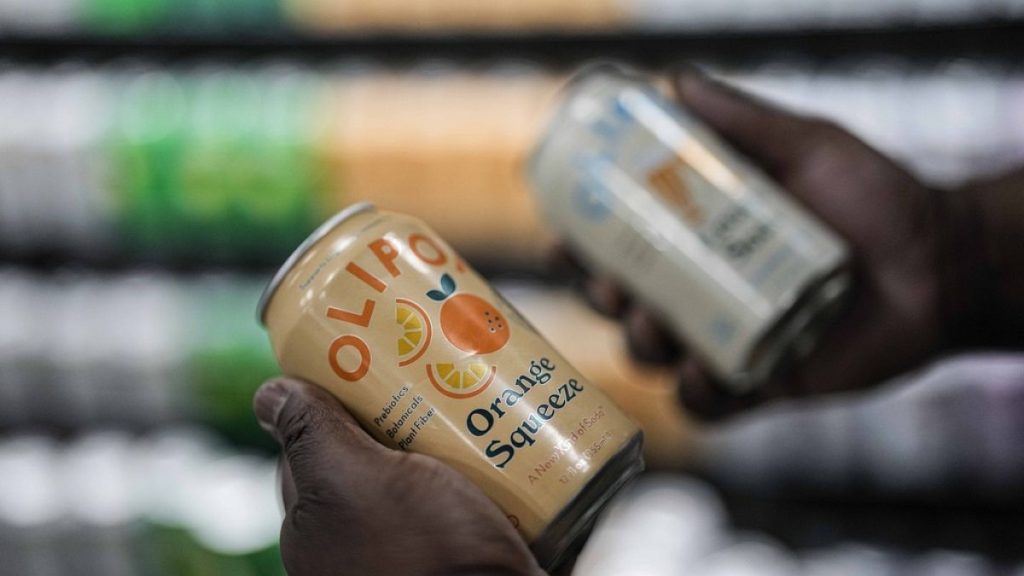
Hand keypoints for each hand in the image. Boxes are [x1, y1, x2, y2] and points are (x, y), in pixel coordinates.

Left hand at [253, 378, 545, 575]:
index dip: (342, 397)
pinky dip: (488, 469)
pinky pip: (471, 497)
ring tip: (480, 404)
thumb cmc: (420, 554)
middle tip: (438, 374)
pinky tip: (508, 446)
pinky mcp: (466, 552)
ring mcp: (413, 549)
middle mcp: (359, 542)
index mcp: (317, 527)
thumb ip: (311, 437)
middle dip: (405, 410)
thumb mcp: (354, 481)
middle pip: (377, 452)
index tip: (376, 362)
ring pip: (428, 472)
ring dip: (454, 437)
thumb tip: (266, 393)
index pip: (318, 442)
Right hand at [562, 67, 950, 419]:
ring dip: (641, 344)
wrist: (943, 262)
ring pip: (655, 357)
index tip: (564, 238)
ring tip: (657, 323)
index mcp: (700, 241)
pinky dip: (694, 395)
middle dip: (602, 298)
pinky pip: (709, 407)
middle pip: (624, 305)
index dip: (582, 249)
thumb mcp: (806, 148)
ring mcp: (729, 341)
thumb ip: (743, 120)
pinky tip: (700, 371)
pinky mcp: (763, 385)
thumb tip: (676, 81)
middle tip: (612, 284)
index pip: (623, 247)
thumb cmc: (876, 199)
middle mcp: (703, 293)